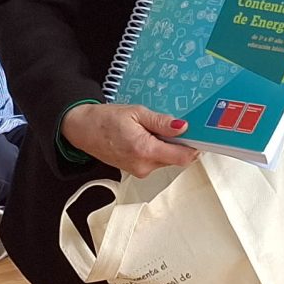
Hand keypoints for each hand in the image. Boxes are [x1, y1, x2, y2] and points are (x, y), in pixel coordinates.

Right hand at [61, 102, 199, 177]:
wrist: (83, 130)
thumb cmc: (105, 120)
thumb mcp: (136, 112)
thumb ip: (161, 122)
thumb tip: (183, 127)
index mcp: (145, 150)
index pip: (182, 157)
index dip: (195, 147)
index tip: (200, 136)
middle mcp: (144, 166)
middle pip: (176, 159)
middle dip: (180, 143)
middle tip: (175, 126)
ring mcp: (140, 171)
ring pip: (167, 160)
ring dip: (167, 146)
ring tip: (153, 129)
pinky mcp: (136, 171)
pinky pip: (156, 161)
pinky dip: (157, 150)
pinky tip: (147, 137)